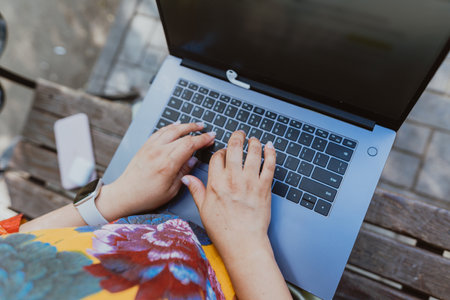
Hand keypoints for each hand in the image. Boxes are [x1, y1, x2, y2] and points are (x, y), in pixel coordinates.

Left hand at [97, 122, 215, 220]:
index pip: (190, 145)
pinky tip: (177, 125)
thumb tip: (193, 160)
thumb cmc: (147, 196)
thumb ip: (184, 172)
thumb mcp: (171, 190)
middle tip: (206, 129)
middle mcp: (159, 152)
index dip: (203, 139)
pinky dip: (171, 126)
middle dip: (196, 130)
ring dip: (185, 125)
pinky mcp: (145, 146)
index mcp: (167, 164)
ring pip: (171, 129)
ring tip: (195, 125)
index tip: (211, 137)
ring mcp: (151, 147)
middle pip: (182, 134)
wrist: (125, 194)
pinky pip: (160, 131)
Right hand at [182, 130, 275, 255]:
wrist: (243, 243)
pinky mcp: (265, 187)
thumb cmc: (223, 230)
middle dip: (237, 137)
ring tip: (254, 139)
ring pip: (253, 153)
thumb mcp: (203, 209)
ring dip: (254, 143)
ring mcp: (250, 182)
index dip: (221, 151)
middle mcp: (233, 179)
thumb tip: (186, 178)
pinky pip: (269, 165)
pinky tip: (270, 147)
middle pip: (235, 148)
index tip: (225, 152)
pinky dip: (271, 153)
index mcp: (216, 183)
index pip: (218, 156)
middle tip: (240, 133)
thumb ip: (196, 190)